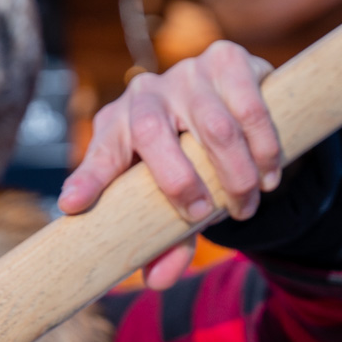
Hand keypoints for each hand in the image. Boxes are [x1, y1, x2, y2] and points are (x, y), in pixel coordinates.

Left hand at [58, 40, 279, 290]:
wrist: (234, 109)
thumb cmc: (191, 163)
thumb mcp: (173, 202)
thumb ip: (166, 240)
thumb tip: (157, 283)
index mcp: (117, 128)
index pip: (98, 155)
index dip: (86, 180)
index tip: (73, 206)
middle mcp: (143, 94)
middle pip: (150, 132)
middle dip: (177, 180)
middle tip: (200, 215)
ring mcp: (184, 72)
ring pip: (211, 125)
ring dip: (234, 173)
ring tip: (246, 204)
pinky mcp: (226, 58)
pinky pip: (247, 103)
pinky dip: (262, 145)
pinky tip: (268, 173)